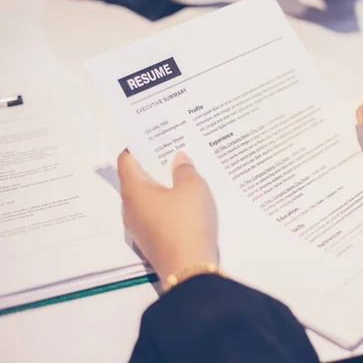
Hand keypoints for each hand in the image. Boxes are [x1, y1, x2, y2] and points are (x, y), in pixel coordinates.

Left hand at [118, 150, 217, 280]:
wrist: (189, 268)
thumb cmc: (187, 221)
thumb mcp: (193, 188)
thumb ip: (185, 169)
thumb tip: (178, 159)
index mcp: (134, 190)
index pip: (126, 161)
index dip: (136, 147)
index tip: (150, 137)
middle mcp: (130, 208)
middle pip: (136, 180)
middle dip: (151, 166)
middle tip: (171, 152)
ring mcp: (138, 227)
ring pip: (146, 199)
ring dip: (160, 187)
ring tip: (181, 174)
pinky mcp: (151, 241)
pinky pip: (155, 215)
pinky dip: (166, 204)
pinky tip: (184, 202)